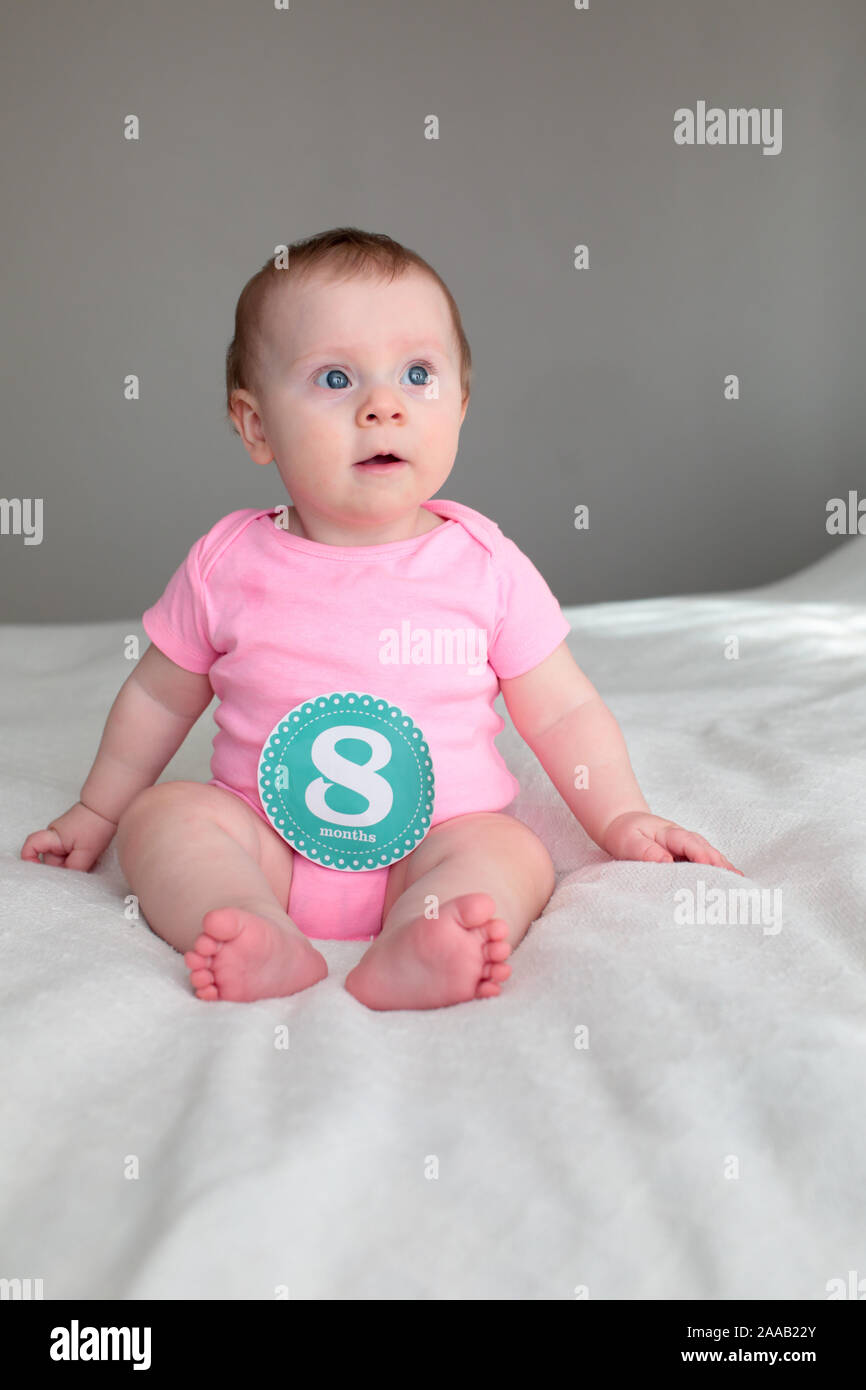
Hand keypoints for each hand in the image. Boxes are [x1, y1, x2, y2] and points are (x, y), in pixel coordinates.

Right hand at [20, 801, 118, 872]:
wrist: (108, 808)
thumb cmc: (96, 824)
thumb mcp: (86, 852)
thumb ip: (74, 868)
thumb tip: (68, 880)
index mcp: (51, 837)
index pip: (30, 849)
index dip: (31, 862)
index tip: (44, 874)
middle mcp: (53, 837)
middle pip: (50, 862)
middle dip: (62, 870)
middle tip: (78, 870)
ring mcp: (62, 838)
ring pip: (62, 860)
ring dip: (72, 865)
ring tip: (87, 862)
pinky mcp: (72, 839)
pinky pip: (69, 855)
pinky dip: (77, 860)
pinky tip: (89, 859)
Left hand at [601, 811, 743, 875]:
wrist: (623, 824)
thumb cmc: (626, 833)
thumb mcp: (630, 840)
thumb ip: (646, 851)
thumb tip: (666, 862)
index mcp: (670, 833)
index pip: (690, 844)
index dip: (702, 856)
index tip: (713, 869)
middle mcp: (684, 839)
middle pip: (706, 851)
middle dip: (720, 865)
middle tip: (736, 882)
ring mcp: (688, 847)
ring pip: (709, 857)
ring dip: (723, 870)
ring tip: (738, 887)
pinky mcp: (687, 856)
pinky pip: (704, 864)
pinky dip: (716, 873)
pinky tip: (729, 885)